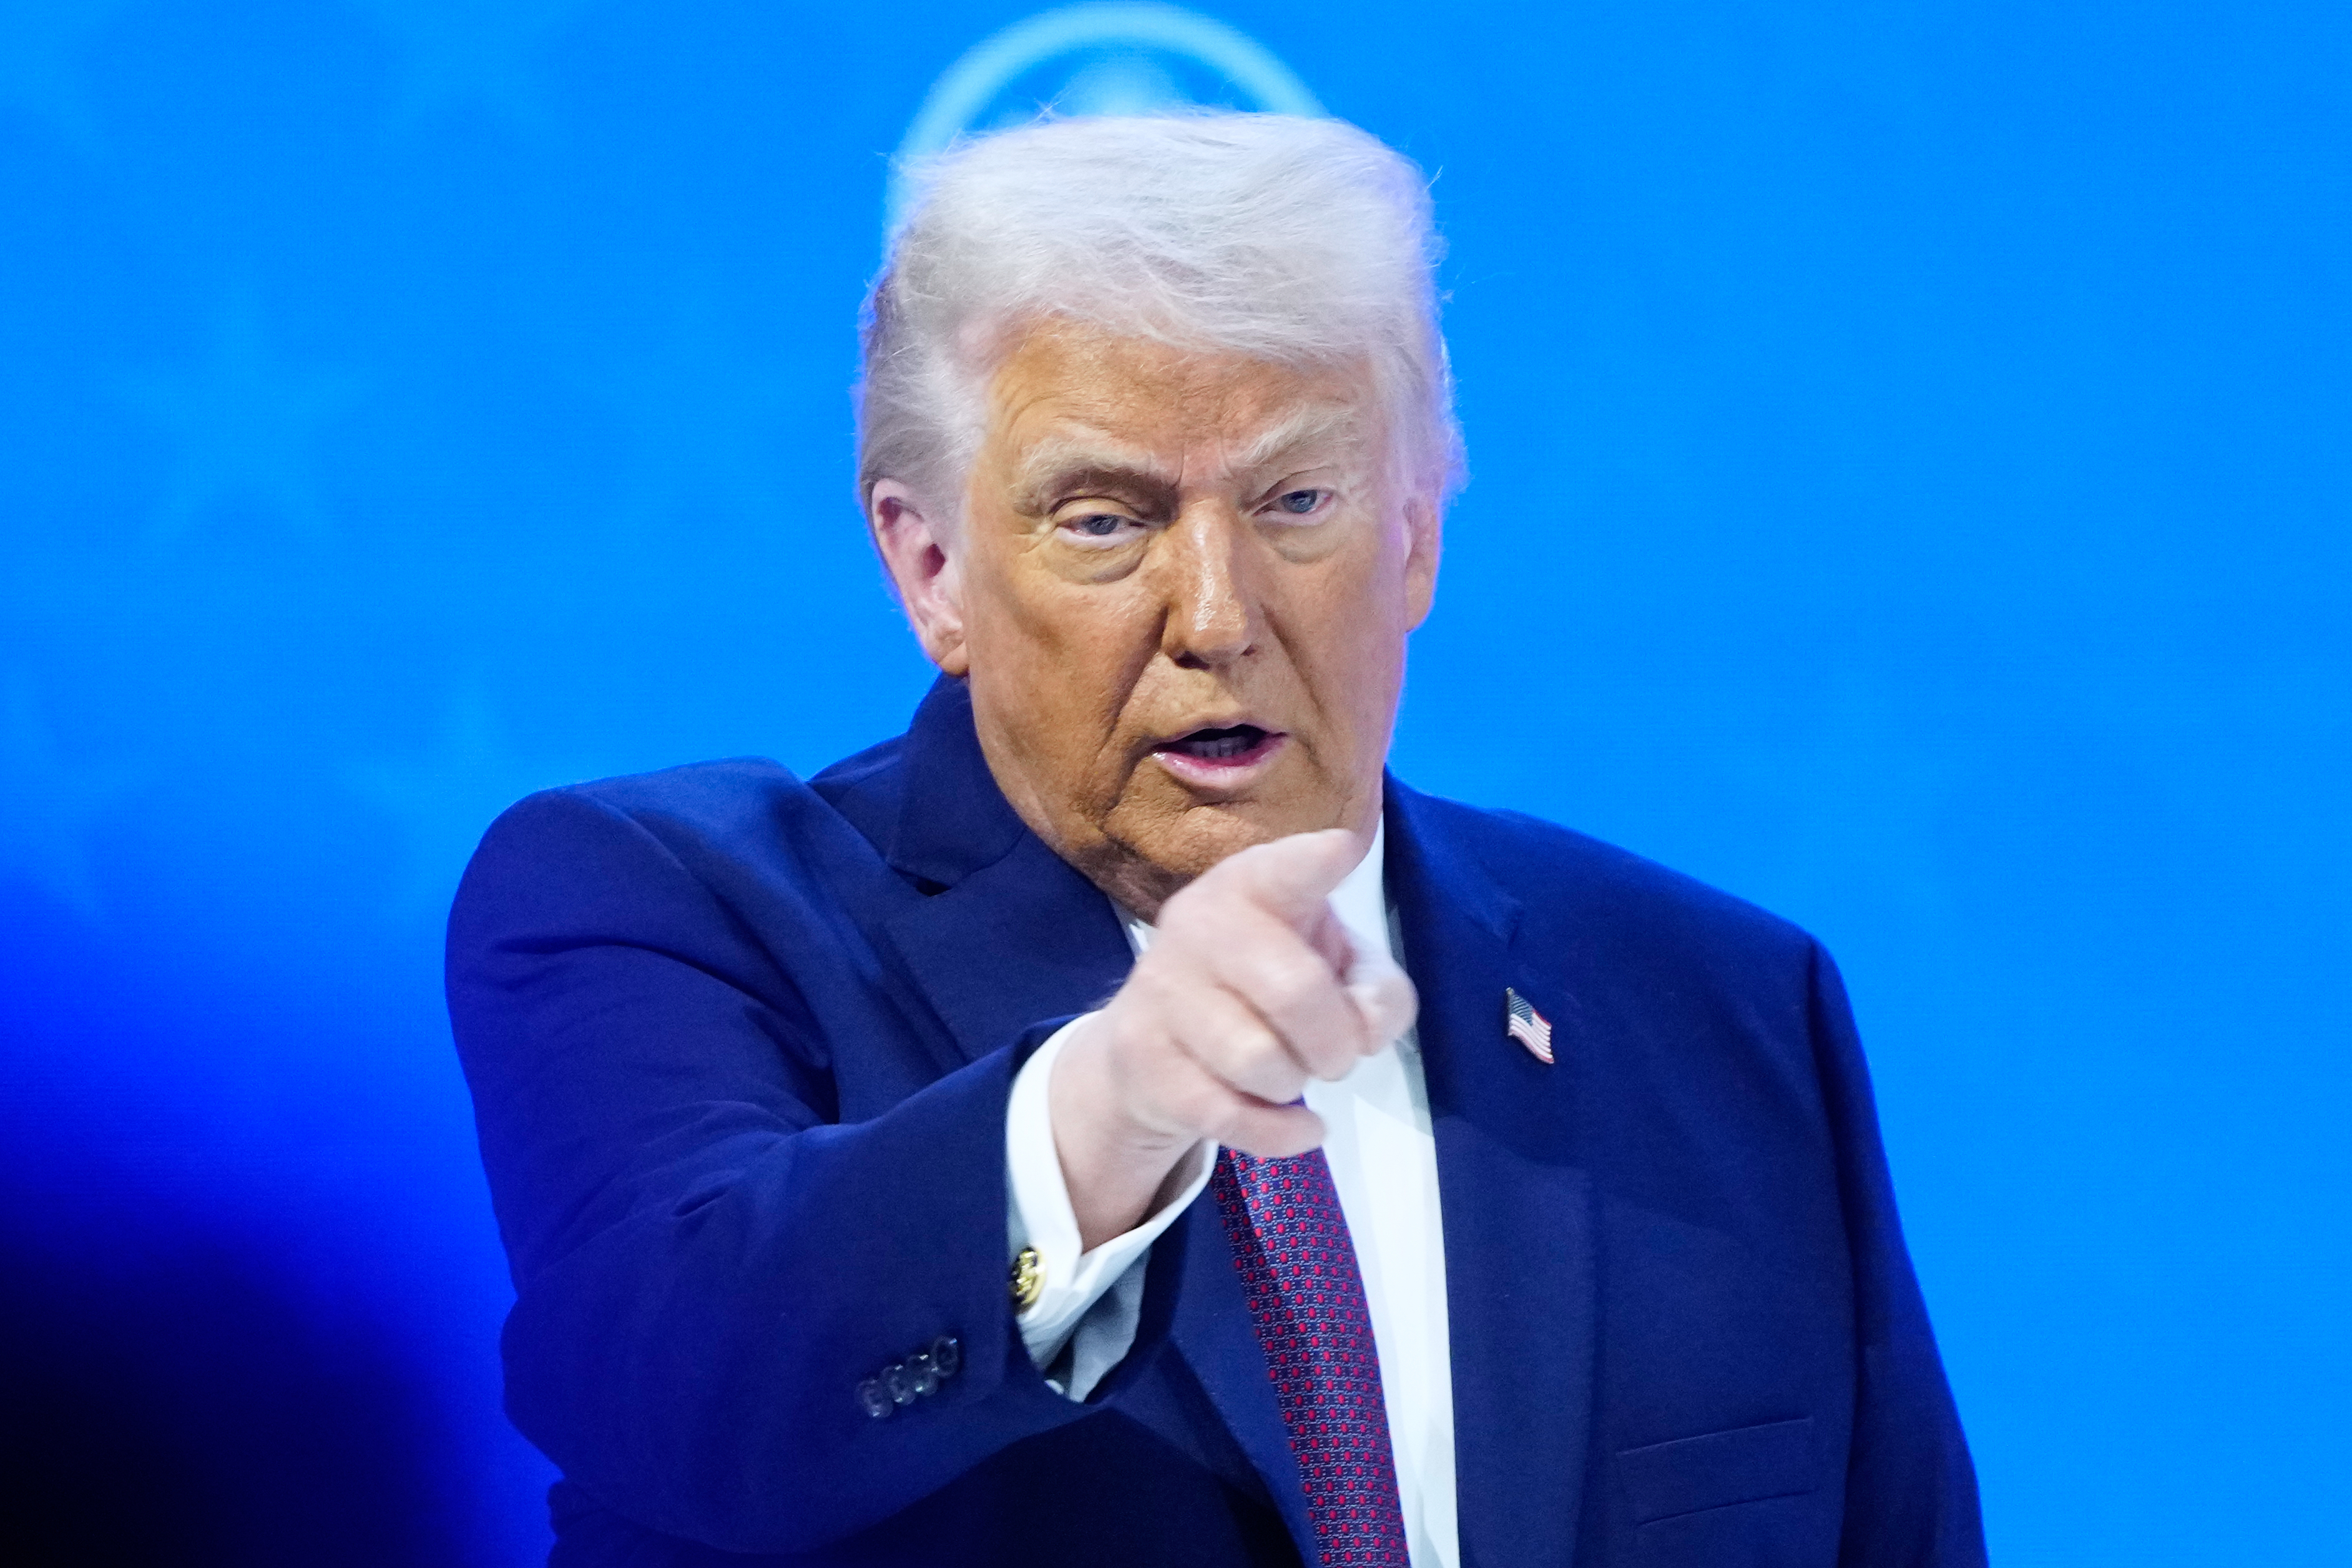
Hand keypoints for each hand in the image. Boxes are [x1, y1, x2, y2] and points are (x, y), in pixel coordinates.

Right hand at [1047, 828, 1418, 1249]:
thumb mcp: (1333, 968)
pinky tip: (1300, 1127)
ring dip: (1296, 1084)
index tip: (1341, 849)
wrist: (1149, 1047)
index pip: (1283, 868)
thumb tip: (1366, 1028)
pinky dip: (1283, 1134)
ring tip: (1289, 1075)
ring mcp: (1161, 991)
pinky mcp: (1141, 1059)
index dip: (1313, 862)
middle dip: (1336, 1042)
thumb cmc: (1262, 987)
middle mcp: (1198, 923)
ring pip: (1261, 1062)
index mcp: (1252, 885)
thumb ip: (1376, 989)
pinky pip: (1231, 1115)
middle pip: (1295, 992)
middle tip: (1336, 1055)